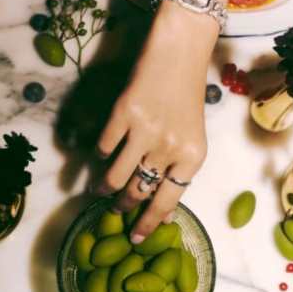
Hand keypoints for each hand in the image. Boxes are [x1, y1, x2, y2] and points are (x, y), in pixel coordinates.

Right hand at [95, 5, 212, 242]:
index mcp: (192, 158)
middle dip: (123, 207)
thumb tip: (157, 204)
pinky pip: (103, 148)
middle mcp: (170, 149)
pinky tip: (103, 155)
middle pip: (139, 192)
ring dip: (105, 187)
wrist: (178, 53)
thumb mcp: (191, 136)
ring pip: (116, 176)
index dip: (149, 224)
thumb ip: (176, 168)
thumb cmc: (186, 96)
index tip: (135, 238)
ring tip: (100, 188)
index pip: (167, 202)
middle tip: (114, 211)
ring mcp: (145, 132)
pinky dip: (101, 155)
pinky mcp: (122, 115)